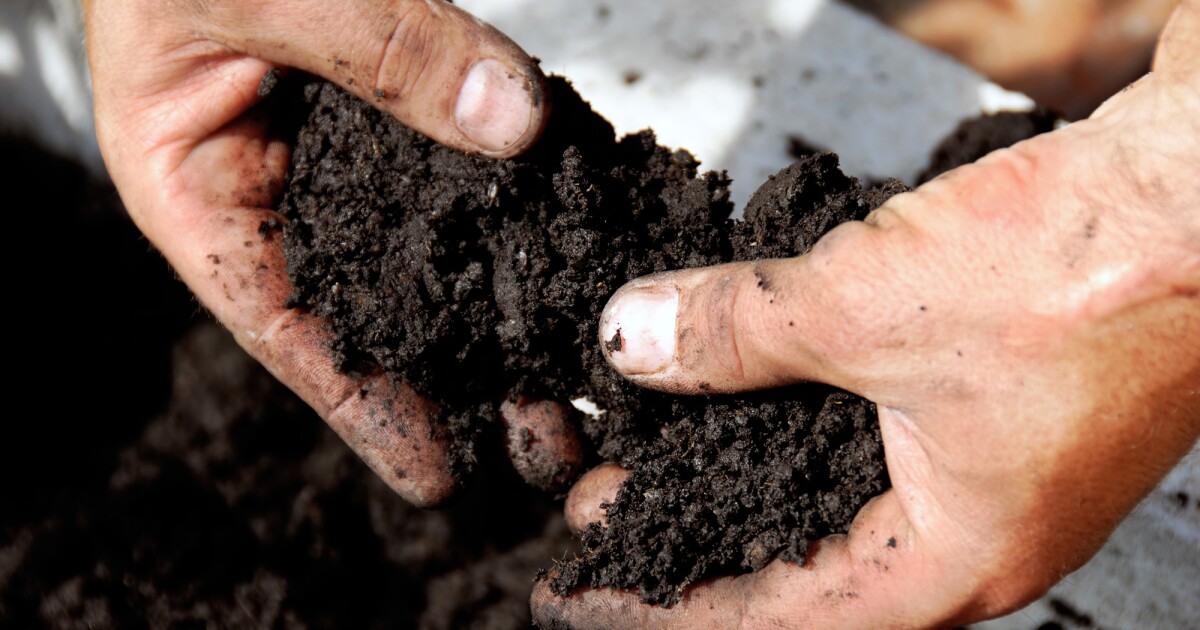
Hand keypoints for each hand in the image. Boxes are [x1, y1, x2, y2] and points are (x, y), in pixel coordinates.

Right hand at [85, 0, 576, 505]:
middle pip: (372, 304)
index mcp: (198, 185)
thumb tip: (513, 121)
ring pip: (428, 245)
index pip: (282, 324)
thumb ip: (380, 47)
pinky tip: (573, 251)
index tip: (437, 474)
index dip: (360, 406)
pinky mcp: (400, 97)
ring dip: (499, 308)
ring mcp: (344, 144)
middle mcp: (277, 181)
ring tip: (574, 375)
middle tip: (544, 440)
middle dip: (456, 377)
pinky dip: (516, 207)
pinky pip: (464, 159)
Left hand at [533, 3, 1199, 626]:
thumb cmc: (1092, 272)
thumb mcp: (866, 307)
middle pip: (800, 559)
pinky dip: (798, 408)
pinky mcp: (998, 397)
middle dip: (694, 528)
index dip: (664, 605)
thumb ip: (735, 332)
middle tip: (609, 502)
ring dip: (741, 461)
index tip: (587, 589)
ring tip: (659, 438)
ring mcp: (993, 465)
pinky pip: (870, 425)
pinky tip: (752, 375)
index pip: (772, 619)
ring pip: (832, 488)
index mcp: (954, 558)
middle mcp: (975, 530)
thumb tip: (634, 340)